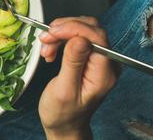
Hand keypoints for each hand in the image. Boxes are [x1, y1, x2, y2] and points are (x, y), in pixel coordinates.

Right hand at [38, 17, 117, 139]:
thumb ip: (73, 63)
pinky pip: (78, 37)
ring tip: (46, 48)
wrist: (64, 123)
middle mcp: (107, 63)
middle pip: (90, 29)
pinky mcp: (90, 56)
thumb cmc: (63, 113)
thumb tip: (80, 39)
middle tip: (46, 39)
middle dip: (64, 29)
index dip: (74, 28)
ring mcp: (100, 59)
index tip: (53, 32)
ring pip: (83, 30)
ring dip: (61, 33)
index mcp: (104, 74)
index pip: (97, 37)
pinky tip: (52, 49)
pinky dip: (61, 38)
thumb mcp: (64, 90)